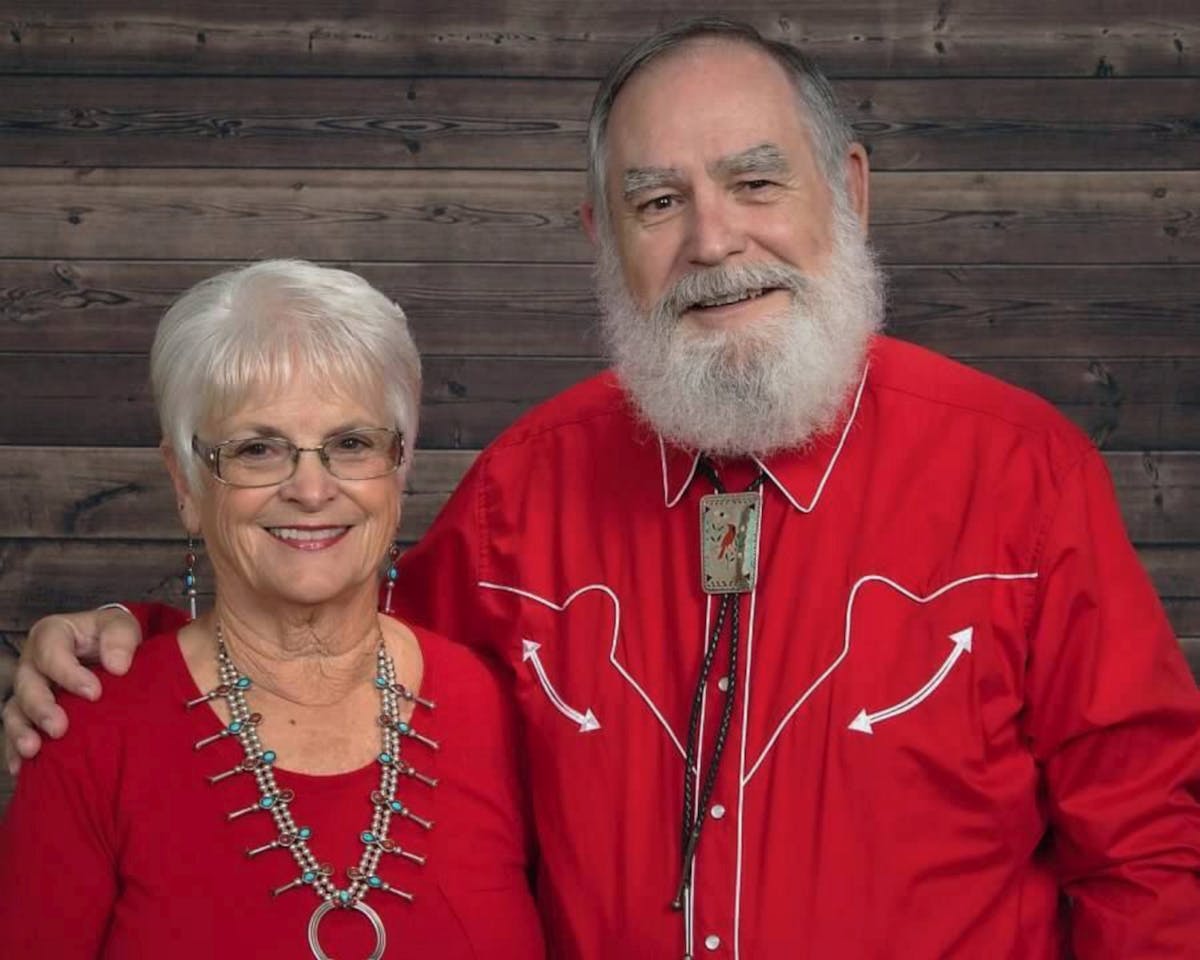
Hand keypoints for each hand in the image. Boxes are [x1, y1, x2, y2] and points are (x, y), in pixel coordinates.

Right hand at [3, 606, 142, 773]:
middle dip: (41, 708)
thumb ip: (120, 639)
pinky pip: (15, 732)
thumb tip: (118, 666)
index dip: (68, 673)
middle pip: (27, 684)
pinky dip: (15, 749)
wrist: (109, 652)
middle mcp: (33, 662)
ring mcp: (28, 689)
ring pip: (14, 710)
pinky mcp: (28, 713)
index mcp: (52, 635)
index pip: (51, 651)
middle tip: (59, 728)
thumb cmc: (112, 637)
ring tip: (33, 751)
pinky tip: (20, 768)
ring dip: (21, 732)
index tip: (94, 694)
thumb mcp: (121, 626)